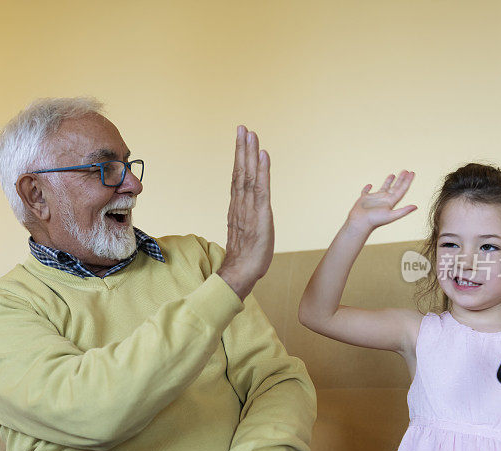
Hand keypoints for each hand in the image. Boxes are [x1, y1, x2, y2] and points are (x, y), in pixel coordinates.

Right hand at [217, 125, 273, 300]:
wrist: (241, 273)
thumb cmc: (246, 257)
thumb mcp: (246, 233)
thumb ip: (244, 220)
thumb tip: (246, 214)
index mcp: (238, 208)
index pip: (237, 177)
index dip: (239, 158)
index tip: (241, 139)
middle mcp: (241, 205)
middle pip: (240, 171)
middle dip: (241, 148)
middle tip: (242, 127)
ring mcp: (249, 209)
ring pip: (247, 176)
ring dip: (249, 154)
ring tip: (250, 134)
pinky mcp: (260, 215)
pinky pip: (261, 188)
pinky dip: (261, 170)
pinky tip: (263, 155)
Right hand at [346, 170, 416, 230]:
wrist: (360, 223)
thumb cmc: (375, 220)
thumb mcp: (391, 215)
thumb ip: (404, 211)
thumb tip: (416, 207)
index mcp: (391, 202)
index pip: (402, 189)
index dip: (408, 181)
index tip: (412, 172)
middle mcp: (384, 199)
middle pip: (395, 187)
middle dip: (401, 179)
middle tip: (406, 171)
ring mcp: (374, 199)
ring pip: (383, 188)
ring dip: (388, 181)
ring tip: (393, 174)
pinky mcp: (364, 199)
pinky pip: (366, 191)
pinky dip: (368, 188)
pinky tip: (370, 185)